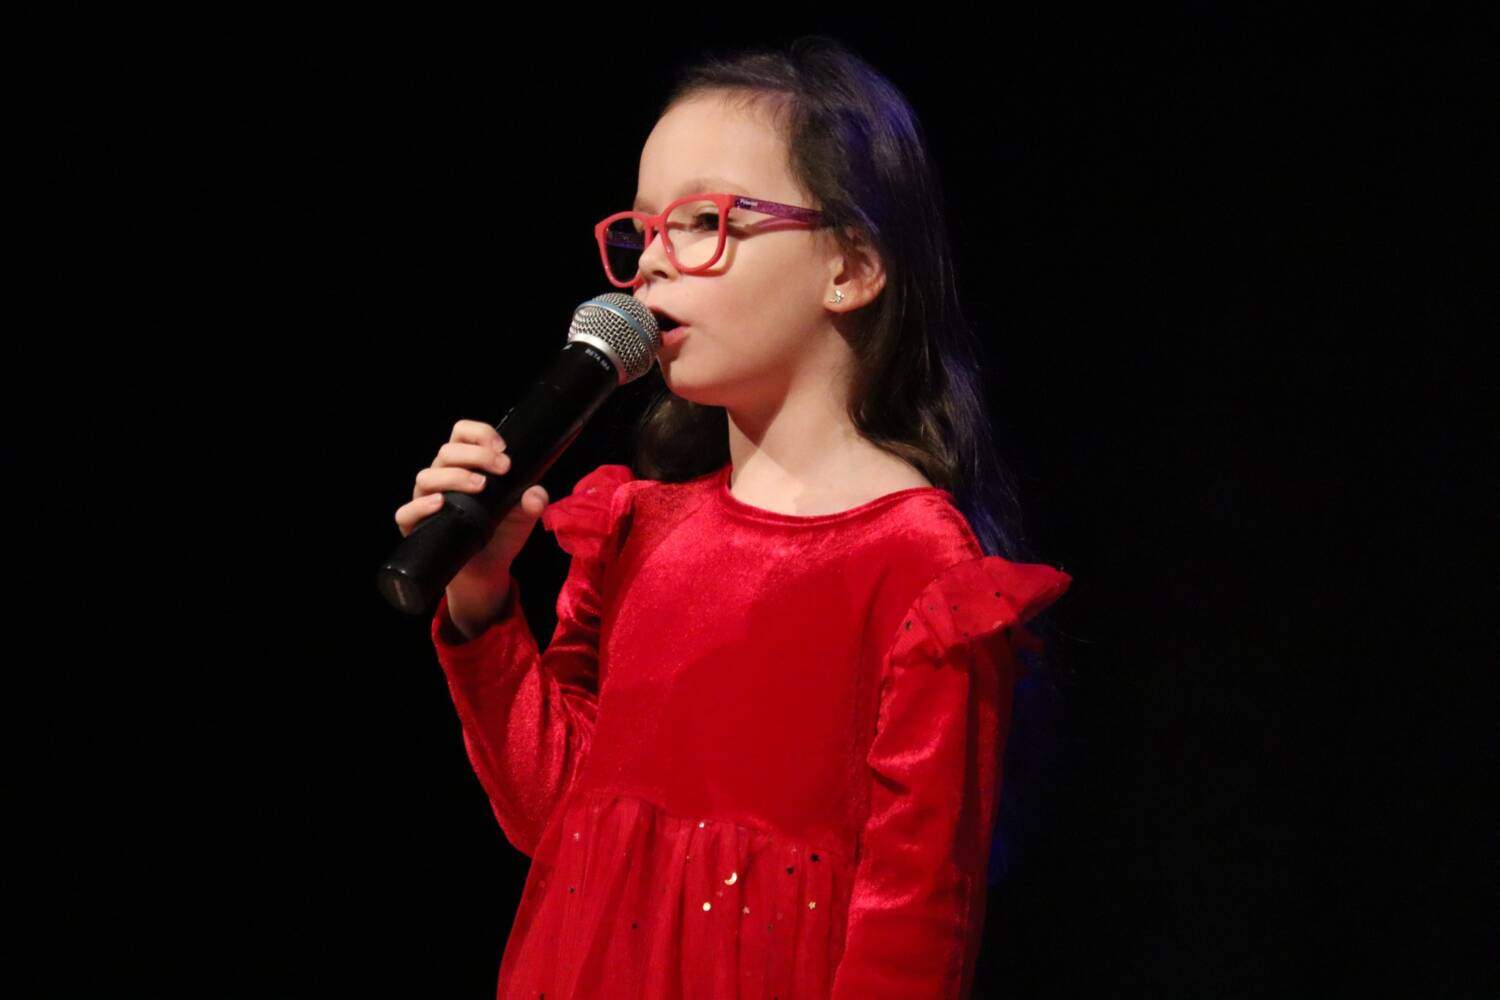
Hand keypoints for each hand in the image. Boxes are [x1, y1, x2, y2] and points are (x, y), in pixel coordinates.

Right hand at [395, 418, 548, 602]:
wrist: (488, 569)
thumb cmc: (502, 533)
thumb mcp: (524, 516)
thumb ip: (533, 502)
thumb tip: (534, 495)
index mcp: (466, 465)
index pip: (462, 434)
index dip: (479, 434)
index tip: (503, 448)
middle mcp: (443, 477)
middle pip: (447, 451)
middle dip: (476, 455)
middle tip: (502, 468)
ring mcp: (426, 500)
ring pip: (426, 476)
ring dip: (453, 476)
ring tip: (480, 486)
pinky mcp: (416, 526)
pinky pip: (405, 513)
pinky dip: (419, 506)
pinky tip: (439, 504)